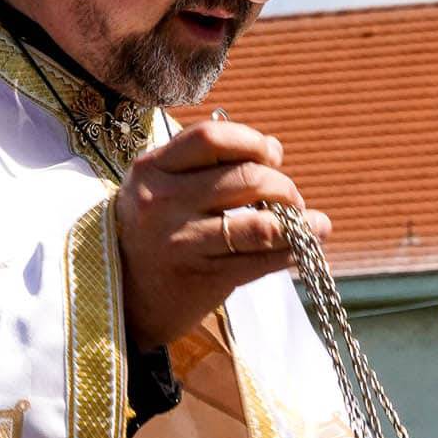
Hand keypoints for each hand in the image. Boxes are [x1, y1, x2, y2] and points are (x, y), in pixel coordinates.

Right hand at [113, 121, 332, 351]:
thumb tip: (275, 147)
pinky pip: (260, 262)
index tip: (272, 155)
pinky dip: (292, 253)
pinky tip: (306, 248)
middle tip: (292, 198)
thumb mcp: (162, 187)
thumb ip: (209, 163)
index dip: (252, 142)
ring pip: (259, 225)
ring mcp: (181, 242)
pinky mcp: (201, 278)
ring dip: (298, 222)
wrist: (124, 298)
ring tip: (313, 224)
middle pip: (245, 178)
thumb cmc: (154, 232)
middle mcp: (162, 202)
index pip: (212, 139)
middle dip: (283, 186)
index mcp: (151, 169)